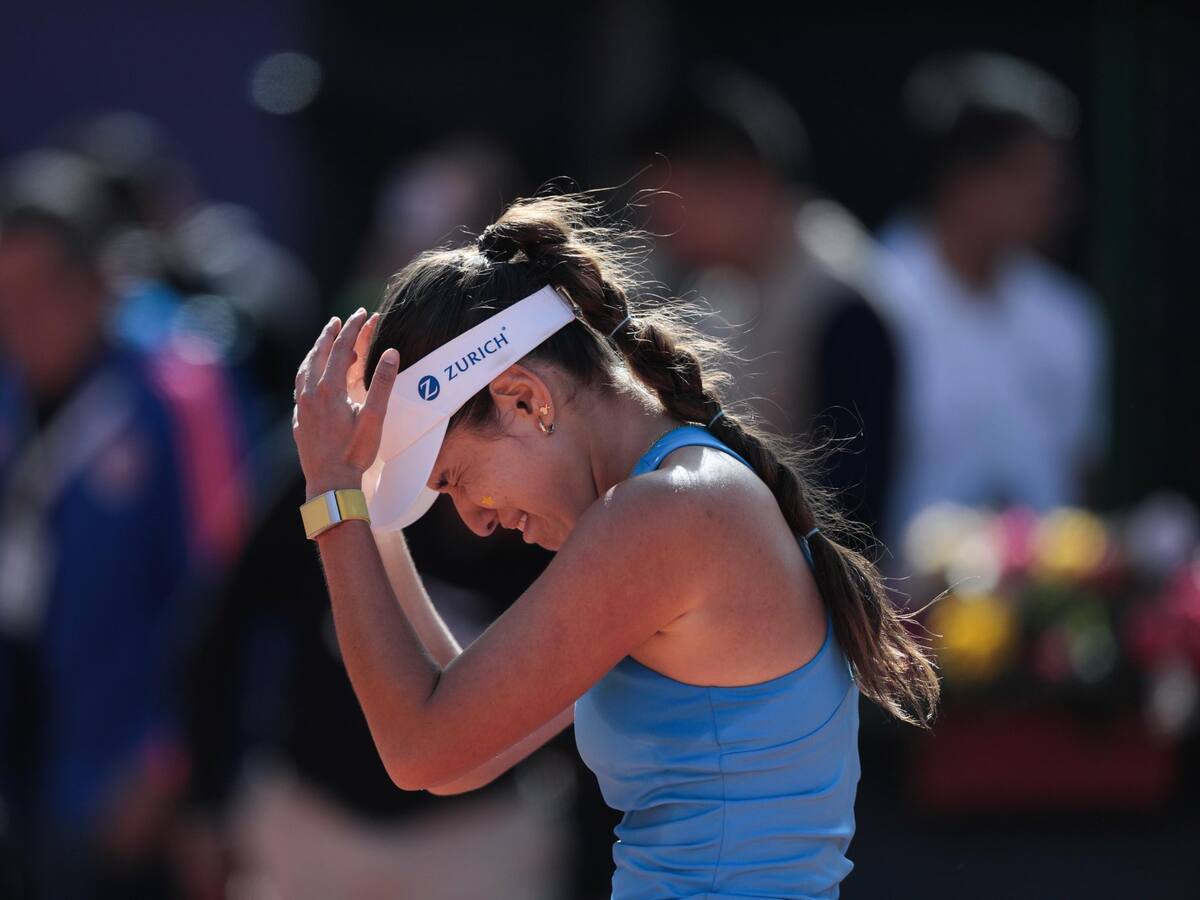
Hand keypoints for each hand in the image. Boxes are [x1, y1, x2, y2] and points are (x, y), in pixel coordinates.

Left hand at [293, 308, 399, 496]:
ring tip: (325, 342)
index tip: (361, 314)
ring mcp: (301, 406)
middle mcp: (311, 393)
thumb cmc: (355, 453)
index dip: (352, 329)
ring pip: (306, 369)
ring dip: (316, 352)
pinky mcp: (299, 419)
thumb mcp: (375, 418)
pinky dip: (309, 372)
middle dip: (331, 334)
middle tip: (339, 320)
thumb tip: (390, 353)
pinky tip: (314, 377)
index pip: (341, 349)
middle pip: (319, 354)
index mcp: (330, 389)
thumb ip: (383, 383)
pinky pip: (300, 386)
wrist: (330, 484)